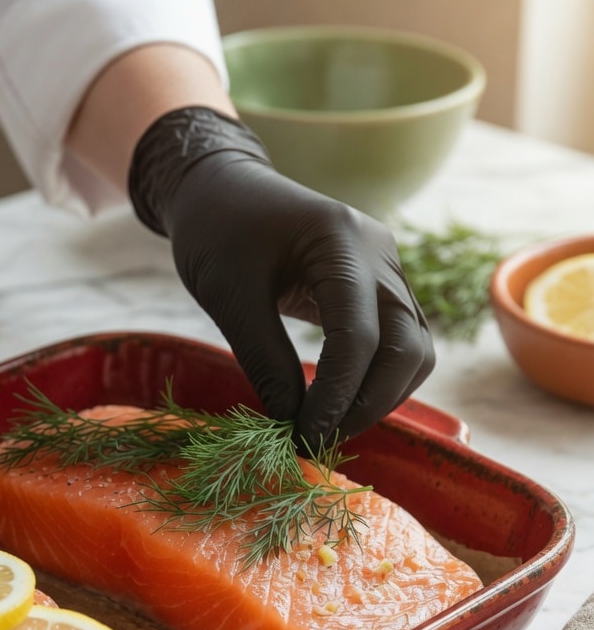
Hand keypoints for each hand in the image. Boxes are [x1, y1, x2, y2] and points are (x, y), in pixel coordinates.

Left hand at [128, 107, 433, 446]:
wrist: (220, 188)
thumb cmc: (215, 232)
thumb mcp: (229, 298)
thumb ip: (264, 359)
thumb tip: (292, 422)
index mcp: (341, 241)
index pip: (359, 336)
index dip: (337, 395)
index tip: (304, 435)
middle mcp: (379, 253)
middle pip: (407, 347)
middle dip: (368, 404)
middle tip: (317, 441)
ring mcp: (385, 269)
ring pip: (413, 349)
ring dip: (378, 397)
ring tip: (325, 428)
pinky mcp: (378, 286)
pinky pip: (397, 342)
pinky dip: (374, 379)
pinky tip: (335, 403)